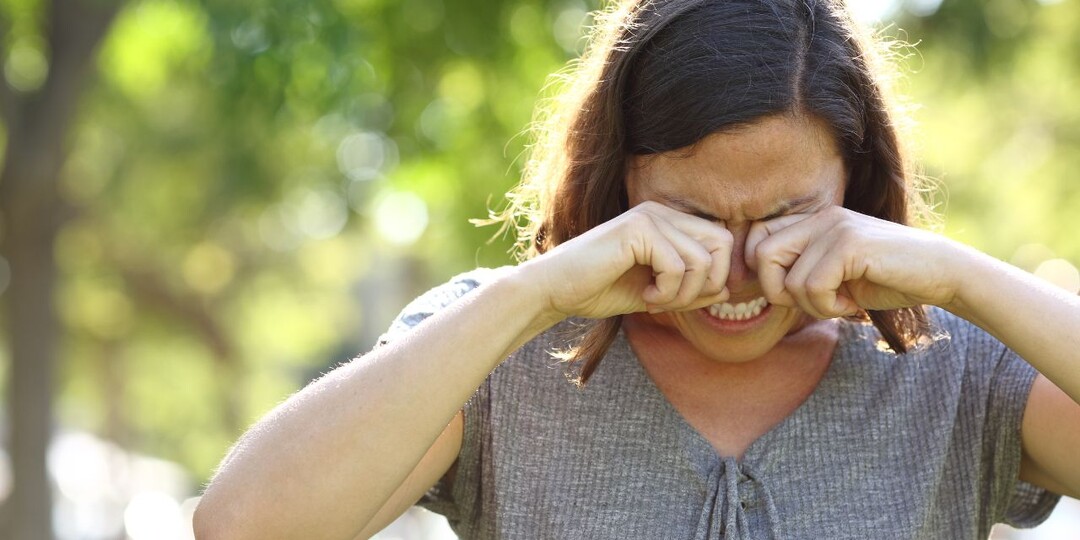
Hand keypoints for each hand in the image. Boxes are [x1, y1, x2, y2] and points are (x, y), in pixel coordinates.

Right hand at [520, 201, 733, 319]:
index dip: (713, 277)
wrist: (555, 290)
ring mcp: (649, 216)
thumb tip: (728, 290)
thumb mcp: (655, 294)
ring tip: (654, 301)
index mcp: (667, 221)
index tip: (681, 299)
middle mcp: (661, 212)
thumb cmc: (598, 290)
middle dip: (707, 283)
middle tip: (674, 302)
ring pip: (702, 259)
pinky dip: (666, 292)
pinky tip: (643, 297)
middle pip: (722, 244)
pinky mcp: (637, 229)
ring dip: (683, 293)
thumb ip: (690, 290)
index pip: (720, 242)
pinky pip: (677, 266)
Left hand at [744, 207, 961, 318]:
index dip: (763, 273)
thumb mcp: (834, 275)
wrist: (941, 275)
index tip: (789, 295)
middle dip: (778, 291)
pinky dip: (828, 306)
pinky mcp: (850, 244)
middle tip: (812, 303)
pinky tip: (851, 303)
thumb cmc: (886, 280)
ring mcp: (836, 227)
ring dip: (811, 305)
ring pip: (788, 278)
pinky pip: (812, 286)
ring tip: (840, 302)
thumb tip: (756, 287)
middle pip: (760, 255)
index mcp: (814, 220)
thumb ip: (799, 272)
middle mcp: (821, 217)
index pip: (757, 238)